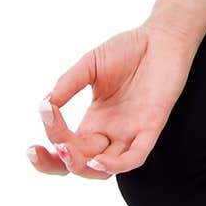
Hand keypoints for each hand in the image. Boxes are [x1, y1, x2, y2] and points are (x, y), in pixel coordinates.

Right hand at [28, 22, 195, 178]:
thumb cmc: (129, 50)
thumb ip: (68, 84)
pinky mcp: (151, 127)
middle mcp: (110, 132)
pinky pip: (136, 156)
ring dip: (85, 168)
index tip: (42, 119)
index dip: (50, 144)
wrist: (162, 36)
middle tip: (54, 147)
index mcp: (94, 121)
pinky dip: (118, 164)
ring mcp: (130, 132)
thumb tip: (45, 105)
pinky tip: (100, 160)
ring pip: (106, 169)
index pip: (67, 146)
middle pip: (81, 164)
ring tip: (69, 153)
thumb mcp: (90, 65)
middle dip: (62, 161)